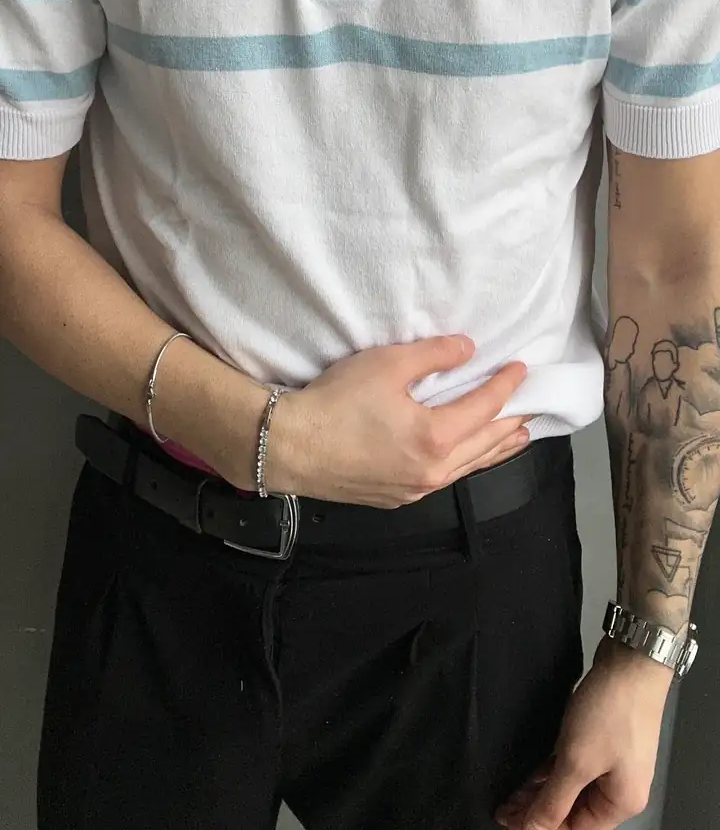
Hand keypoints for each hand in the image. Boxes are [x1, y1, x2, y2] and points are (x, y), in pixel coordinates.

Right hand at [265, 335, 530, 506]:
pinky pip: (444, 480)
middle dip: (512, 423)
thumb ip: (433, 354)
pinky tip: (463, 459)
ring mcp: (414, 490)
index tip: (521, 368)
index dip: (506, 385)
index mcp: (436, 438)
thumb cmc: (336, 402)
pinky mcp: (394, 497)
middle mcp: (433, 471)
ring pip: (467, 468)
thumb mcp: (386, 364)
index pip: (485, 407)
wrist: (289, 447)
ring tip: (516, 437)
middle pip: (485, 445)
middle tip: (535, 408)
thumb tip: (468, 349)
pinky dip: (466, 464)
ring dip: (494, 449)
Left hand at [494, 638, 673, 829]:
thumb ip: (554, 799)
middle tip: (506, 807)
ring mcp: (611, 760)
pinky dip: (552, 768)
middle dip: (539, 809)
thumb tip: (536, 828)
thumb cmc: (614, 709)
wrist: (631, 660)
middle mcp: (620, 785)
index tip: (511, 820)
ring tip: (511, 792)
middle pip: (573, 810)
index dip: (542, 826)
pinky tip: (529, 771)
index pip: (576, 828)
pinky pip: (573, 762)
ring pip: (571, 785)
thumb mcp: (577, 762)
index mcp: (621, 802)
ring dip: (542, 789)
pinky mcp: (602, 737)